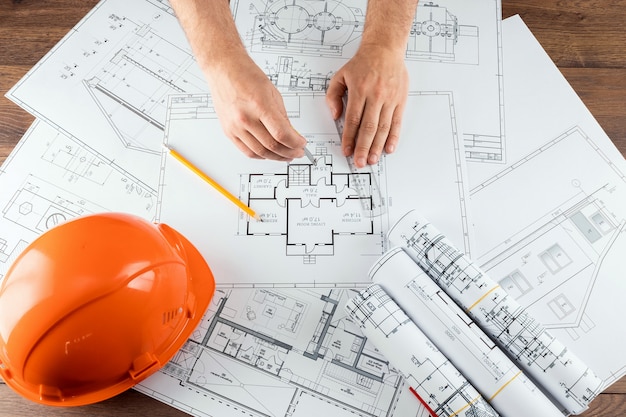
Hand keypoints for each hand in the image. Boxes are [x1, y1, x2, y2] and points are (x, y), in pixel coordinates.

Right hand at [206, 52, 306, 161]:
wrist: (223, 69)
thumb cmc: (246, 75)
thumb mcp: (273, 93)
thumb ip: (282, 117)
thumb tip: (291, 135)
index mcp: (259, 105)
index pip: (282, 134)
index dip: (295, 143)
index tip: (302, 144)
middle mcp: (245, 118)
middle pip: (271, 146)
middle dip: (289, 152)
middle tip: (297, 152)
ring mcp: (235, 126)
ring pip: (259, 152)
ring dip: (276, 157)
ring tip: (286, 155)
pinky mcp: (228, 131)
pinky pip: (246, 151)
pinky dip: (260, 156)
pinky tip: (269, 154)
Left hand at [326, 44, 408, 167]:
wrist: (385, 48)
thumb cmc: (363, 63)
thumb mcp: (340, 75)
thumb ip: (333, 96)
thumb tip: (335, 116)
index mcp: (359, 90)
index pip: (353, 120)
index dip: (349, 138)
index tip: (346, 150)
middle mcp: (376, 95)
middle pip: (369, 127)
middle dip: (363, 147)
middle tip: (359, 162)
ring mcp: (390, 98)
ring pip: (383, 127)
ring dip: (377, 146)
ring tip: (372, 159)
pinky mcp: (400, 100)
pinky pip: (397, 122)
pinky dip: (393, 137)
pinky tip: (389, 148)